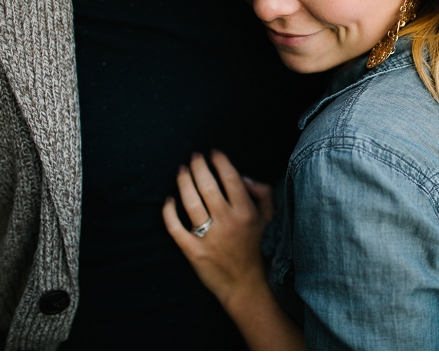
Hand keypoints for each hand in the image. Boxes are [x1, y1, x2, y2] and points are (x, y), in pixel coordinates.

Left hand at [162, 149, 273, 308]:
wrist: (246, 285)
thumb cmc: (258, 249)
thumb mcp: (269, 220)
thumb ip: (262, 194)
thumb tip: (244, 177)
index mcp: (246, 213)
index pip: (230, 178)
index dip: (220, 161)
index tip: (213, 152)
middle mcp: (227, 222)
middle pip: (207, 186)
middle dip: (199, 167)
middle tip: (194, 157)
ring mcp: (208, 237)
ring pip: (190, 202)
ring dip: (183, 182)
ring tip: (181, 171)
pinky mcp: (193, 252)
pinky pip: (175, 228)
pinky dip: (169, 212)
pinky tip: (168, 200)